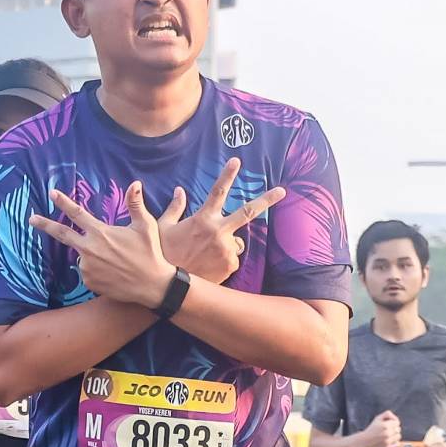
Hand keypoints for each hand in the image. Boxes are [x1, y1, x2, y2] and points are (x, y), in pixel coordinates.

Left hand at [33, 183, 174, 307]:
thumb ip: (136, 204)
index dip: (63, 202)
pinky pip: (87, 271)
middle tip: (31, 219)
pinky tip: (112, 272)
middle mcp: (89, 249)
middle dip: (45, 224)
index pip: (76, 213)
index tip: (51, 193)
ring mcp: (87, 267)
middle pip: (62, 234)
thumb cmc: (150, 253)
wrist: (152, 285)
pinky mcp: (89, 281)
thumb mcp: (146, 226)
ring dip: (92, 254)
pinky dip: (96, 269)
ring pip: (82, 255)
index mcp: (100, 232)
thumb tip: (135, 184)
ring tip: (114, 260)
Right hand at [153, 157, 285, 286]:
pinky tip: (209, 266)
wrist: (169, 285)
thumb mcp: (163, 227)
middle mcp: (219, 232)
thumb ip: (174, 207)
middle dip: (267, 200)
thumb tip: (180, 190)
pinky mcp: (230, 266)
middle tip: (282, 191)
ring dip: (229, 244)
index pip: (217, 192)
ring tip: (208, 255)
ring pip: (237, 242)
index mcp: (203, 219)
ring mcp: (226, 249)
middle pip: (248, 212)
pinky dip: (224, 261)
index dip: (227, 175)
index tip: (237, 160)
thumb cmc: (163, 253)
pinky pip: (232, 259)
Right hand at [363, 410, 403, 446]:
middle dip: (394, 429)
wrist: (363, 442)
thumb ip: (387, 414)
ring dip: (395, 436)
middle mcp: (386, 433)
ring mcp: (387, 441)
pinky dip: (395, 442)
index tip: (389, 425)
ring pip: (399, 436)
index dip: (393, 423)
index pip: (397, 422)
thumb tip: (396, 418)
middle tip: (388, 430)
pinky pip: (397, 444)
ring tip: (389, 436)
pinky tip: (389, 441)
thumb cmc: (371, 429)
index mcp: (385, 425)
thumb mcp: (377, 418)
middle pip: (398, 429)